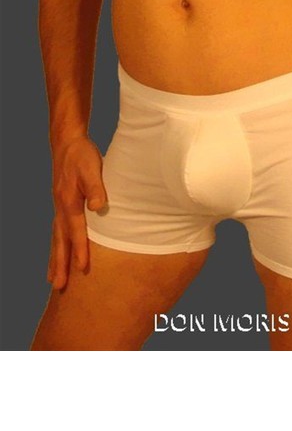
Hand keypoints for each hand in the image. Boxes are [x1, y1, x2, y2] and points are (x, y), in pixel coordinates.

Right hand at [48, 136, 107, 289]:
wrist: (67, 143)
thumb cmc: (82, 155)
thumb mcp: (92, 168)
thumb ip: (96, 187)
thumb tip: (98, 207)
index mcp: (69, 201)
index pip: (76, 231)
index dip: (81, 250)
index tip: (83, 269)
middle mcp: (61, 208)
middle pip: (60, 241)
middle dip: (60, 264)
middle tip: (59, 287)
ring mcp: (59, 207)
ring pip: (56, 239)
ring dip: (55, 260)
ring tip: (53, 280)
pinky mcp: (61, 205)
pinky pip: (58, 231)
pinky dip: (57, 246)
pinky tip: (58, 253)